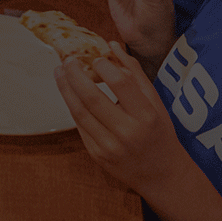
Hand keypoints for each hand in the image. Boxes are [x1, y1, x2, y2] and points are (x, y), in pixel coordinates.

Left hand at [55, 47, 187, 196]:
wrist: (162, 174)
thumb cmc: (160, 133)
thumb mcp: (155, 102)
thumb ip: (134, 73)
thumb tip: (112, 45)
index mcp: (146, 116)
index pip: (120, 84)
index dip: (103, 66)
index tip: (95, 57)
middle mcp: (127, 132)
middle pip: (92, 97)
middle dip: (74, 75)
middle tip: (67, 59)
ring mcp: (109, 146)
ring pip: (79, 112)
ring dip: (65, 89)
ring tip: (59, 72)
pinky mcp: (97, 155)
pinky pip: (79, 127)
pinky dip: (72, 107)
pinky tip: (68, 94)